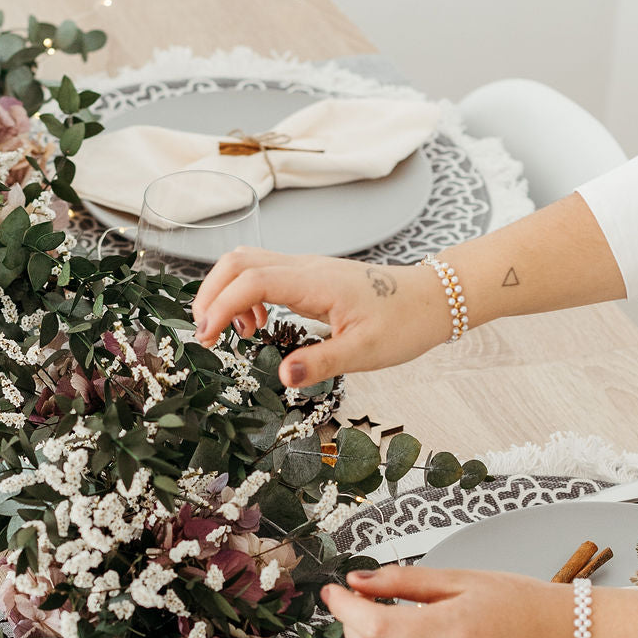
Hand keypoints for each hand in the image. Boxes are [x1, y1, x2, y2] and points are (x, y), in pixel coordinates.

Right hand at [192, 248, 450, 386]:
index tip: (208, 338)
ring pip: (246, 263)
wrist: (431, 298)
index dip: (221, 307)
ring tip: (232, 333)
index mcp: (315, 282)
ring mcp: (304, 268)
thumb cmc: (403, 323)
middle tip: (207, 335)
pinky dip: (244, 295)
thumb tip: (284, 375)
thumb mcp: (366, 352)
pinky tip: (257, 324)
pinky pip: (262, 274)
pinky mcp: (306, 277)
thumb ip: (322, 362)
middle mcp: (304, 267)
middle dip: (211, 294)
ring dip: (225, 293)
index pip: (251, 281)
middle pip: (237, 261)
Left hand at [321, 565, 574, 637]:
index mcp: (454, 630)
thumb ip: (402, 581)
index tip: (333, 590)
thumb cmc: (517, 603)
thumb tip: (356, 581)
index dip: (344, 607)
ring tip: (375, 624)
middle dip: (349, 626)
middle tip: (354, 602)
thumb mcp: (460, 579)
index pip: (376, 626)